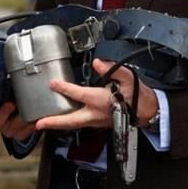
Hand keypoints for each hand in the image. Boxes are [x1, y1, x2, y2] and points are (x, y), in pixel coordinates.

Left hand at [34, 59, 158, 130]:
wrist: (148, 112)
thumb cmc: (138, 96)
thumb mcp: (129, 78)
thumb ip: (112, 69)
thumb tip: (98, 63)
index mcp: (102, 101)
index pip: (79, 94)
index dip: (64, 88)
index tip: (53, 84)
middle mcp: (97, 114)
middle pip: (71, 120)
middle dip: (54, 122)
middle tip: (39, 123)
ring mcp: (97, 121)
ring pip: (74, 124)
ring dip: (59, 124)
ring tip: (44, 123)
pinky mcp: (98, 123)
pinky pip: (80, 123)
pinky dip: (69, 122)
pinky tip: (62, 117)